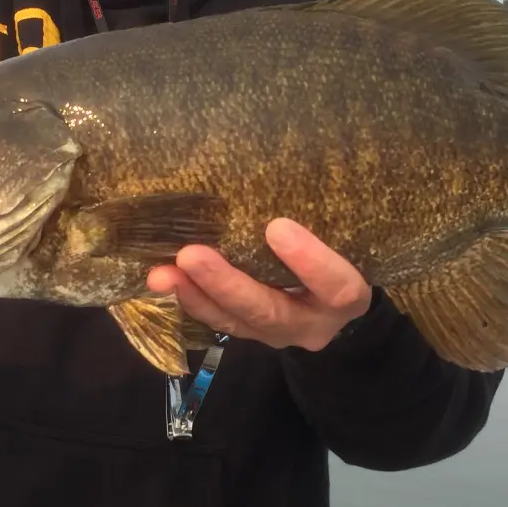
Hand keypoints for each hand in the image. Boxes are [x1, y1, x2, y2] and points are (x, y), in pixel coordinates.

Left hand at [146, 218, 372, 352]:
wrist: (335, 304)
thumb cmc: (340, 251)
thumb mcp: (343, 238)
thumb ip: (320, 221)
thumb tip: (270, 172)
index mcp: (346, 298)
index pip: (336, 286)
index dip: (308, 261)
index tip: (277, 227)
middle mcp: (312, 324)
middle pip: (269, 310)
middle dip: (226, 283)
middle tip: (191, 255)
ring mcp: (277, 334)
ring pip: (234, 321)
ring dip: (195, 295)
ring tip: (161, 274)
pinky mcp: (249, 333)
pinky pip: (217, 321)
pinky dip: (189, 300)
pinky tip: (163, 280)